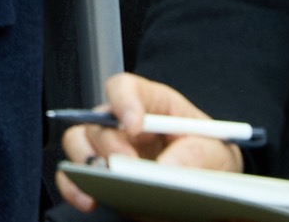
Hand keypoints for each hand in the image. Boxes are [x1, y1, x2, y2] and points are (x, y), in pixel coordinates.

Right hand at [56, 74, 245, 211]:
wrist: (209, 189)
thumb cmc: (209, 159)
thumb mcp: (217, 152)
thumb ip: (197, 155)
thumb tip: (165, 168)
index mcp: (151, 104)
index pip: (125, 88)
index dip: (124, 102)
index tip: (134, 125)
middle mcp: (122, 123)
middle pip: (99, 120)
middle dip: (110, 144)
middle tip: (126, 165)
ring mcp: (108, 151)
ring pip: (77, 143)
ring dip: (85, 161)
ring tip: (105, 181)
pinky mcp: (101, 178)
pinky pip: (72, 177)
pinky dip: (74, 187)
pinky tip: (89, 200)